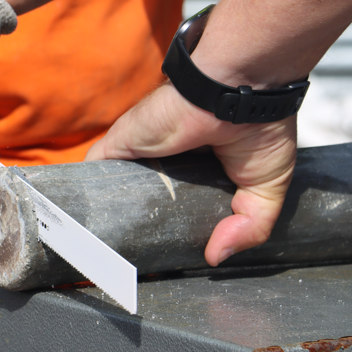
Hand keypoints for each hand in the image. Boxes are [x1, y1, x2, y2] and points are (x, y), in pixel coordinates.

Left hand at [86, 83, 296, 266]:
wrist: (239, 90)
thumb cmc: (261, 125)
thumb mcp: (266, 187)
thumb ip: (249, 226)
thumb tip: (216, 257)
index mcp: (199, 169)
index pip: (177, 204)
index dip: (174, 230)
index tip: (171, 257)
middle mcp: (166, 160)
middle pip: (144, 201)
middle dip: (140, 228)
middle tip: (142, 262)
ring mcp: (141, 153)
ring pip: (116, 191)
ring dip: (111, 218)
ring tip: (108, 255)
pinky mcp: (120, 145)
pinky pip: (93, 175)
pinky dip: (88, 200)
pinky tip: (85, 230)